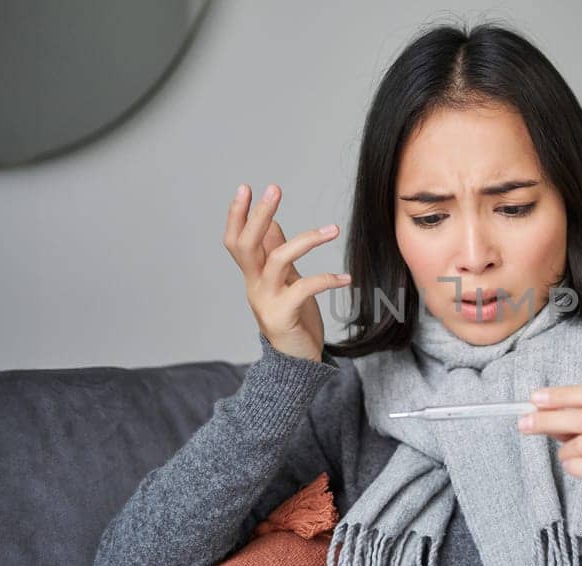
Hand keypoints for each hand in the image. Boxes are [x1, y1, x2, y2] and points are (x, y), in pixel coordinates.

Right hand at [223, 183, 349, 362]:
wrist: (296, 362)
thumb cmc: (293, 318)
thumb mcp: (284, 281)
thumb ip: (275, 253)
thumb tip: (272, 223)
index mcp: (253, 275)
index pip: (236, 240)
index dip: (237, 214)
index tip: (246, 187)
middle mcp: (254, 285)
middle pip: (246, 244)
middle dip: (259, 214)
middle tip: (274, 188)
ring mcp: (266, 301)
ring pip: (277, 260)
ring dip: (305, 240)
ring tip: (333, 229)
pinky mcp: (284, 316)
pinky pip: (304, 288)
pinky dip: (327, 279)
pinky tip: (346, 278)